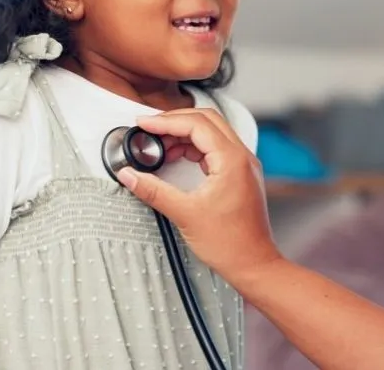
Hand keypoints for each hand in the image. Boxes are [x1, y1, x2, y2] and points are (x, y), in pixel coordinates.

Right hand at [117, 109, 281, 281]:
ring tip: (160, 147)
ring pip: (211, 133)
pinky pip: (215, 149)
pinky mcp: (240, 175)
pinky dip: (194, 148)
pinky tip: (177, 158)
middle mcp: (242, 157)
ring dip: (184, 135)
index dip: (166, 121)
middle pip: (206, 120)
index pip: (196, 124)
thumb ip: (154, 191)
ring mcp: (243, 165)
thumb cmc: (231, 243)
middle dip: (175, 121)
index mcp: (232, 160)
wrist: (253, 264)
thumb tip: (130, 175)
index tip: (145, 124)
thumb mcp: (184, 214)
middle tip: (150, 129)